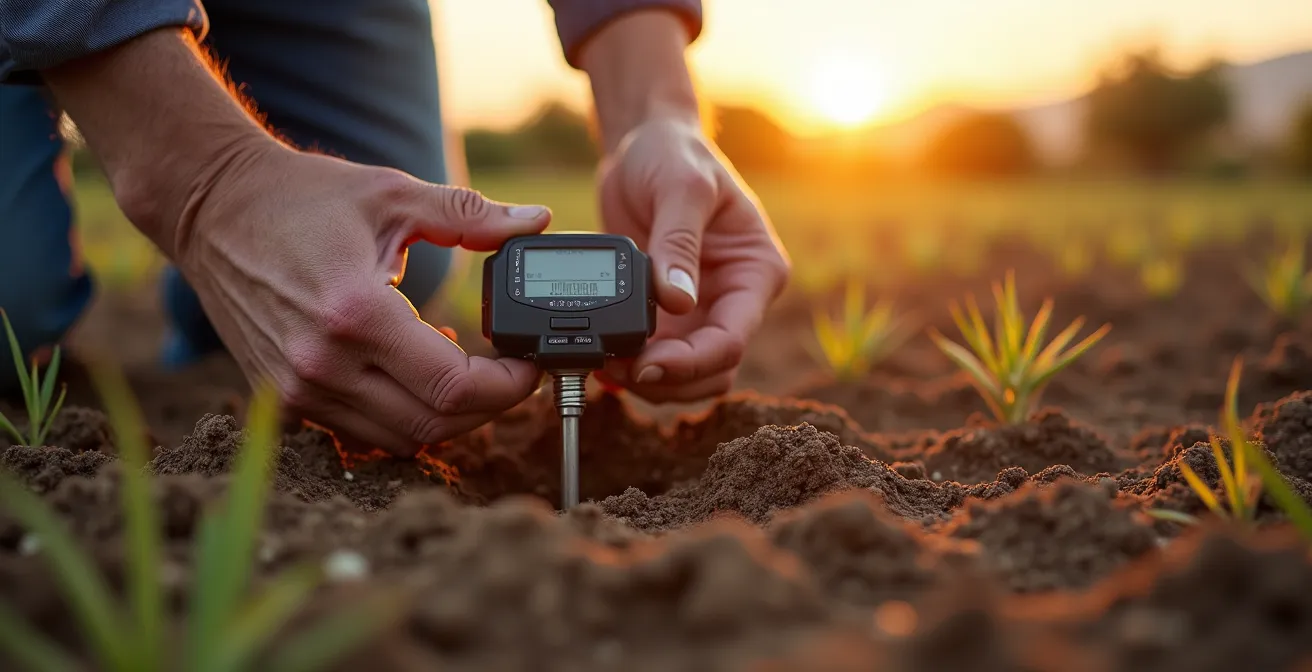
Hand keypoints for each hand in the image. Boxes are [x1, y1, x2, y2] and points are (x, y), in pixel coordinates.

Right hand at [173, 138, 550, 454]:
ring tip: (465, 372)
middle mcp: (322, 364)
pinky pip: (361, 433)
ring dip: (445, 417)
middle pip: (433, 425)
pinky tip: (413, 374)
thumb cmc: (301, 197)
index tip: (527, 365)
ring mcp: (298, 389)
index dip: (507, 387)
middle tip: (509, 374)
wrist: (211, 209)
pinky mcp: (284, 400)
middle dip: (487, 408)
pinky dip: (400, 417)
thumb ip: (469, 215)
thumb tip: (535, 221)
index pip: (453, 387)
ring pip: (399, 438)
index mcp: (356, 314)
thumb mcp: (393, 194)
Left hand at [596, 118, 790, 401]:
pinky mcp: (668, 315)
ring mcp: (701, 310)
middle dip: (668, 379)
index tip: (648, 364)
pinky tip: (606, 358)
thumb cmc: (675, 154)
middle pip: (712, 369)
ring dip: (650, 380)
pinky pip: (657, 357)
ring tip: (608, 363)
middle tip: (619, 369)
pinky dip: (632, 366)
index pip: (733, 338)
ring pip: (687, 375)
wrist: (644, 144)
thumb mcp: (681, 188)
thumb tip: (677, 300)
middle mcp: (734, 298)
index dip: (691, 362)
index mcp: (756, 271)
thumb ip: (678, 243)